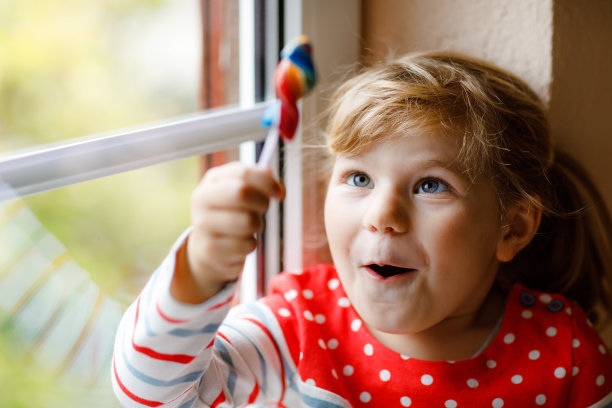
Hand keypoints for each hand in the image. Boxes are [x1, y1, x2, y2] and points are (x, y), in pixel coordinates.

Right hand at [171, 162, 283, 303]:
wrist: (206, 248)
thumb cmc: (230, 215)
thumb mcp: (240, 193)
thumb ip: (260, 184)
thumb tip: (279, 188)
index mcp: (211, 180)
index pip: (243, 173)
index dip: (267, 182)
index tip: (279, 193)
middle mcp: (202, 200)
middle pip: (242, 193)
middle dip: (261, 203)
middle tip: (263, 210)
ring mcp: (203, 224)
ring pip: (248, 221)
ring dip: (257, 226)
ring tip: (249, 228)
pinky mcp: (210, 248)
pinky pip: (246, 244)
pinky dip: (251, 245)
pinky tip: (240, 244)